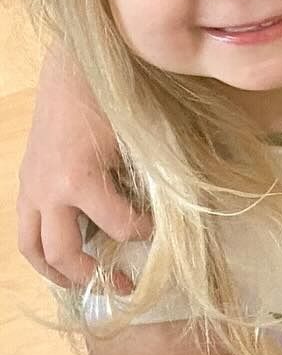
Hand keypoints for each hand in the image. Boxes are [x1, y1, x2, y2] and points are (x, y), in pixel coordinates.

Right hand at [17, 49, 147, 288]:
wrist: (77, 67)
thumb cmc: (119, 99)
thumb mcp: (143, 137)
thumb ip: (155, 176)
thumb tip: (183, 210)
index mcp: (80, 179)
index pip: (120, 226)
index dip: (147, 234)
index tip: (165, 232)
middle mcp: (48, 190)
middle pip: (64, 252)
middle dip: (95, 275)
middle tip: (127, 287)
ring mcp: (32, 186)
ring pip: (33, 247)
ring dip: (58, 273)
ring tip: (84, 287)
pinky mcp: (27, 181)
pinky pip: (26, 228)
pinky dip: (43, 250)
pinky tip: (65, 260)